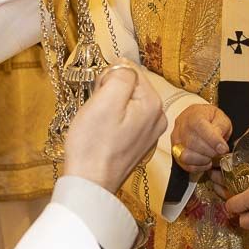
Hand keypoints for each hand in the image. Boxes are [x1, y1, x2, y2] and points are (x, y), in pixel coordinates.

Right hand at [63, 63, 166, 191]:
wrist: (90, 182)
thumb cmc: (94, 142)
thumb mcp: (105, 99)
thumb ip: (120, 75)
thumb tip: (124, 66)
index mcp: (153, 103)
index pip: (130, 71)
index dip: (109, 79)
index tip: (98, 95)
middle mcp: (158, 117)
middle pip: (130, 88)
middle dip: (110, 93)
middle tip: (97, 111)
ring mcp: (150, 133)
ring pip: (126, 104)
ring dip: (109, 107)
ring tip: (99, 124)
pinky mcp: (138, 144)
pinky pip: (125, 120)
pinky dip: (112, 122)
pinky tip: (103, 134)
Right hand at [171, 104, 232, 173]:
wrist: (197, 118)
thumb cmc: (209, 118)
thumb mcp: (220, 117)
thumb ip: (221, 128)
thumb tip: (219, 144)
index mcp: (193, 115)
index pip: (200, 127)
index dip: (213, 140)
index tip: (223, 148)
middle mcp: (181, 127)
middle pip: (192, 143)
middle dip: (210, 152)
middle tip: (220, 152)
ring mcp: (176, 140)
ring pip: (185, 156)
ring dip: (202, 160)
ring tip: (212, 157)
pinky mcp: (175, 152)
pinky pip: (184, 164)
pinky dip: (197, 167)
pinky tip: (206, 162)